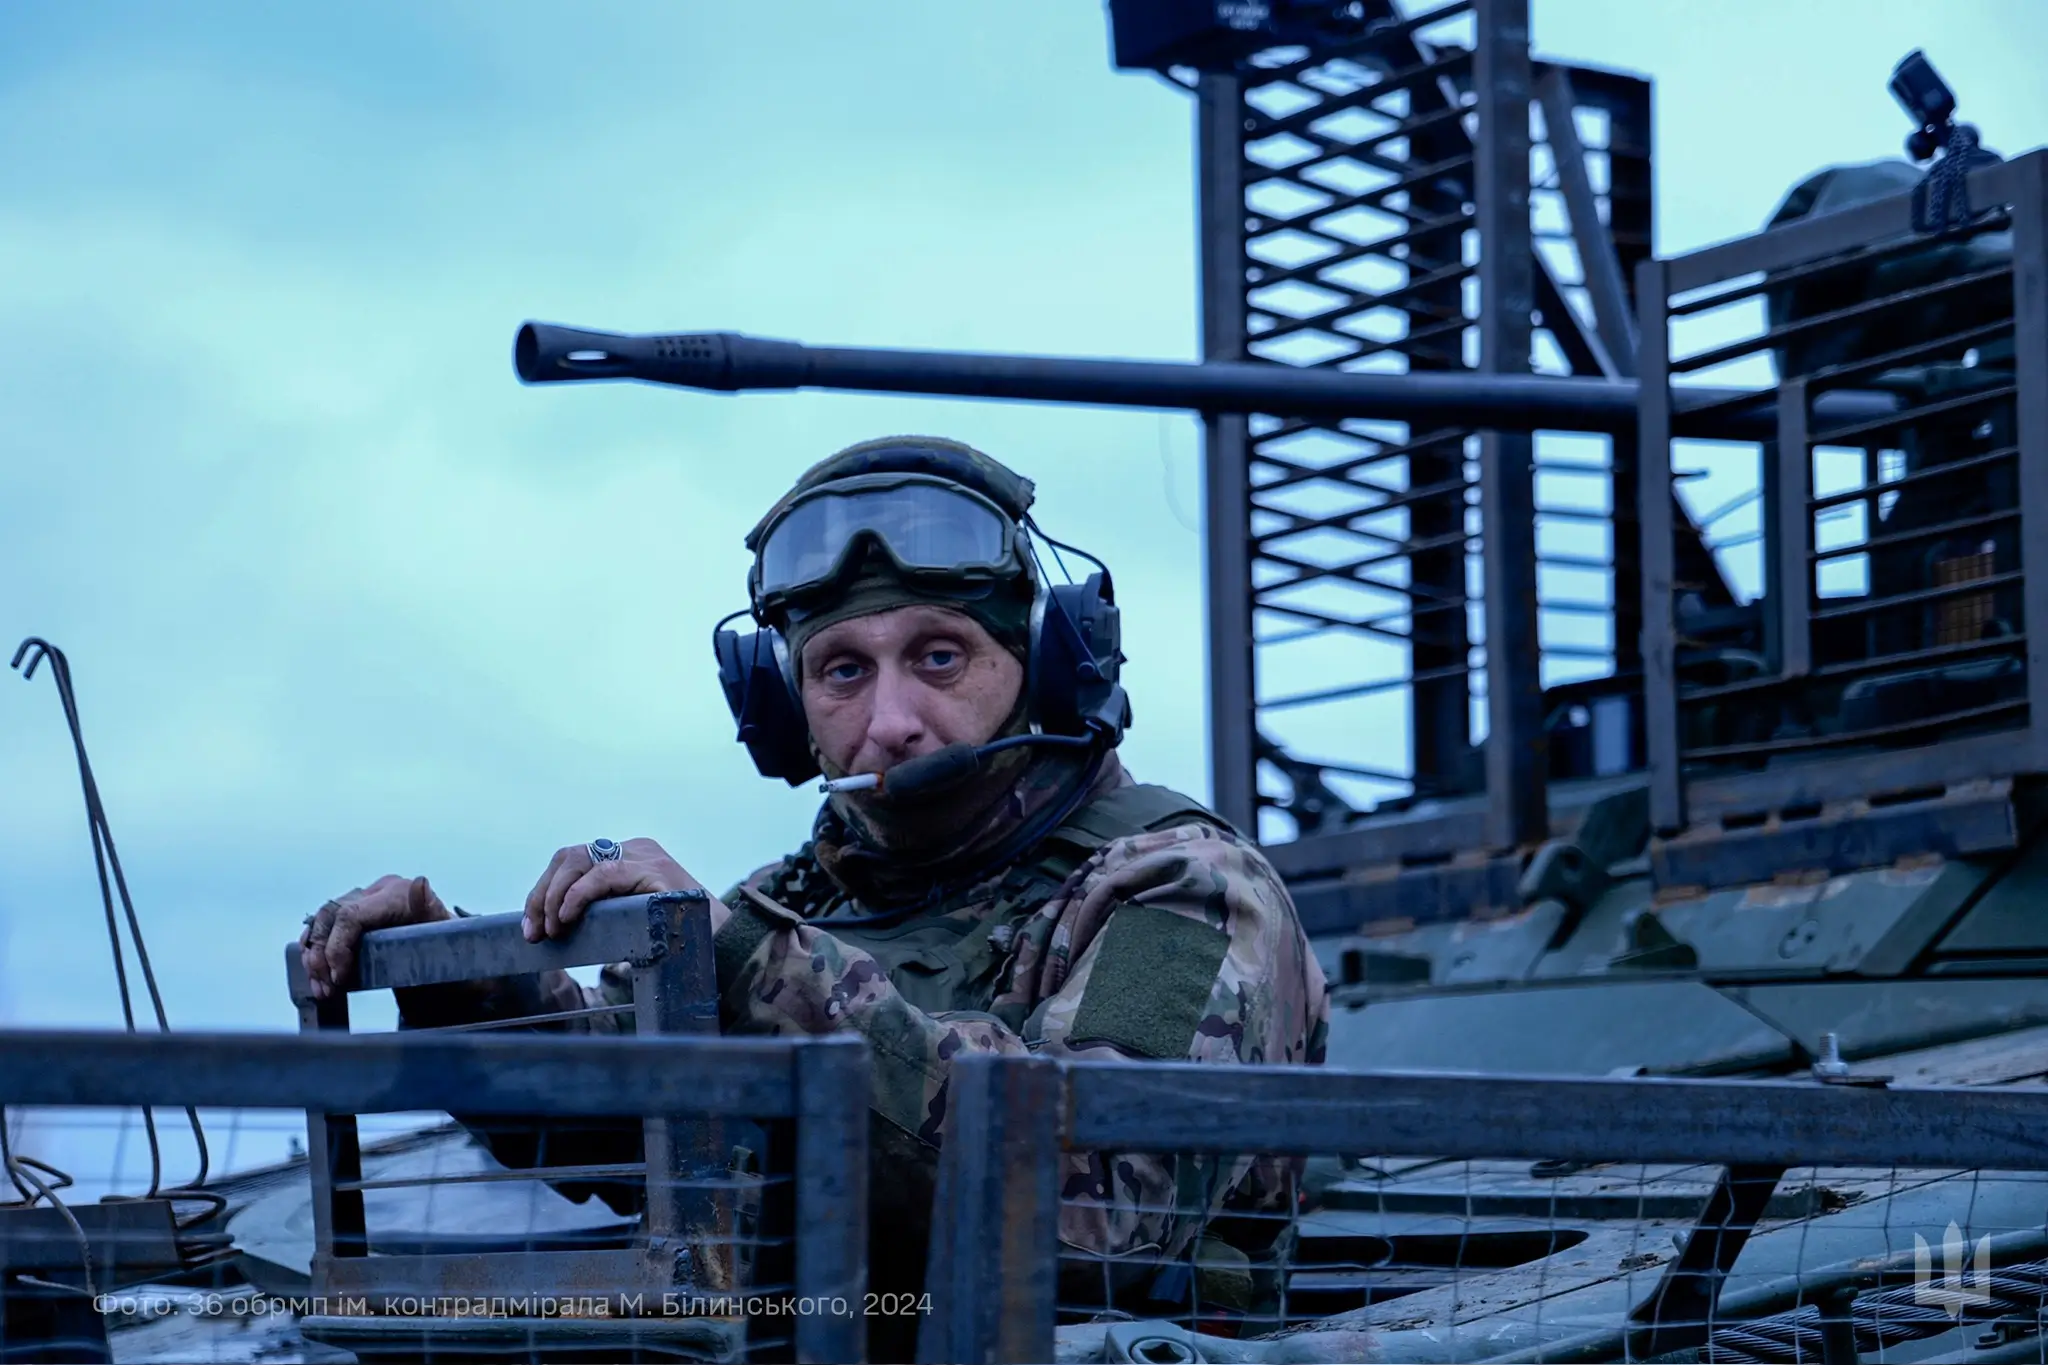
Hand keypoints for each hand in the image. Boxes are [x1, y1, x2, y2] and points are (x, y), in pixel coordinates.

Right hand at [301, 875, 450, 1000]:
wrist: (453, 955)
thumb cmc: (451, 946)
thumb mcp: (446, 931)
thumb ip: (430, 909)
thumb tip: (420, 884)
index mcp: (396, 893)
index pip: (350, 915)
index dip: (337, 947)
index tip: (339, 977)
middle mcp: (376, 893)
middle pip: (329, 917)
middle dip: (321, 955)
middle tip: (326, 986)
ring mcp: (364, 903)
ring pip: (322, 924)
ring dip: (314, 958)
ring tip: (322, 988)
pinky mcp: (357, 919)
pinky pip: (324, 931)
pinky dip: (316, 955)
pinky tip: (319, 978)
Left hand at [522, 838, 714, 942]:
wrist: (723, 945)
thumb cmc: (677, 937)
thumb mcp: (630, 918)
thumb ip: (602, 913)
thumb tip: (551, 927)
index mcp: (629, 858)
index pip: (571, 861)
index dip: (543, 892)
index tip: (531, 927)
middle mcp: (636, 849)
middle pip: (569, 856)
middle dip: (541, 894)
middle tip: (534, 932)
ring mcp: (646, 857)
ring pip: (580, 860)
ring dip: (554, 897)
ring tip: (551, 928)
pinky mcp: (655, 871)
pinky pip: (605, 874)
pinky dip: (579, 894)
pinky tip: (567, 916)